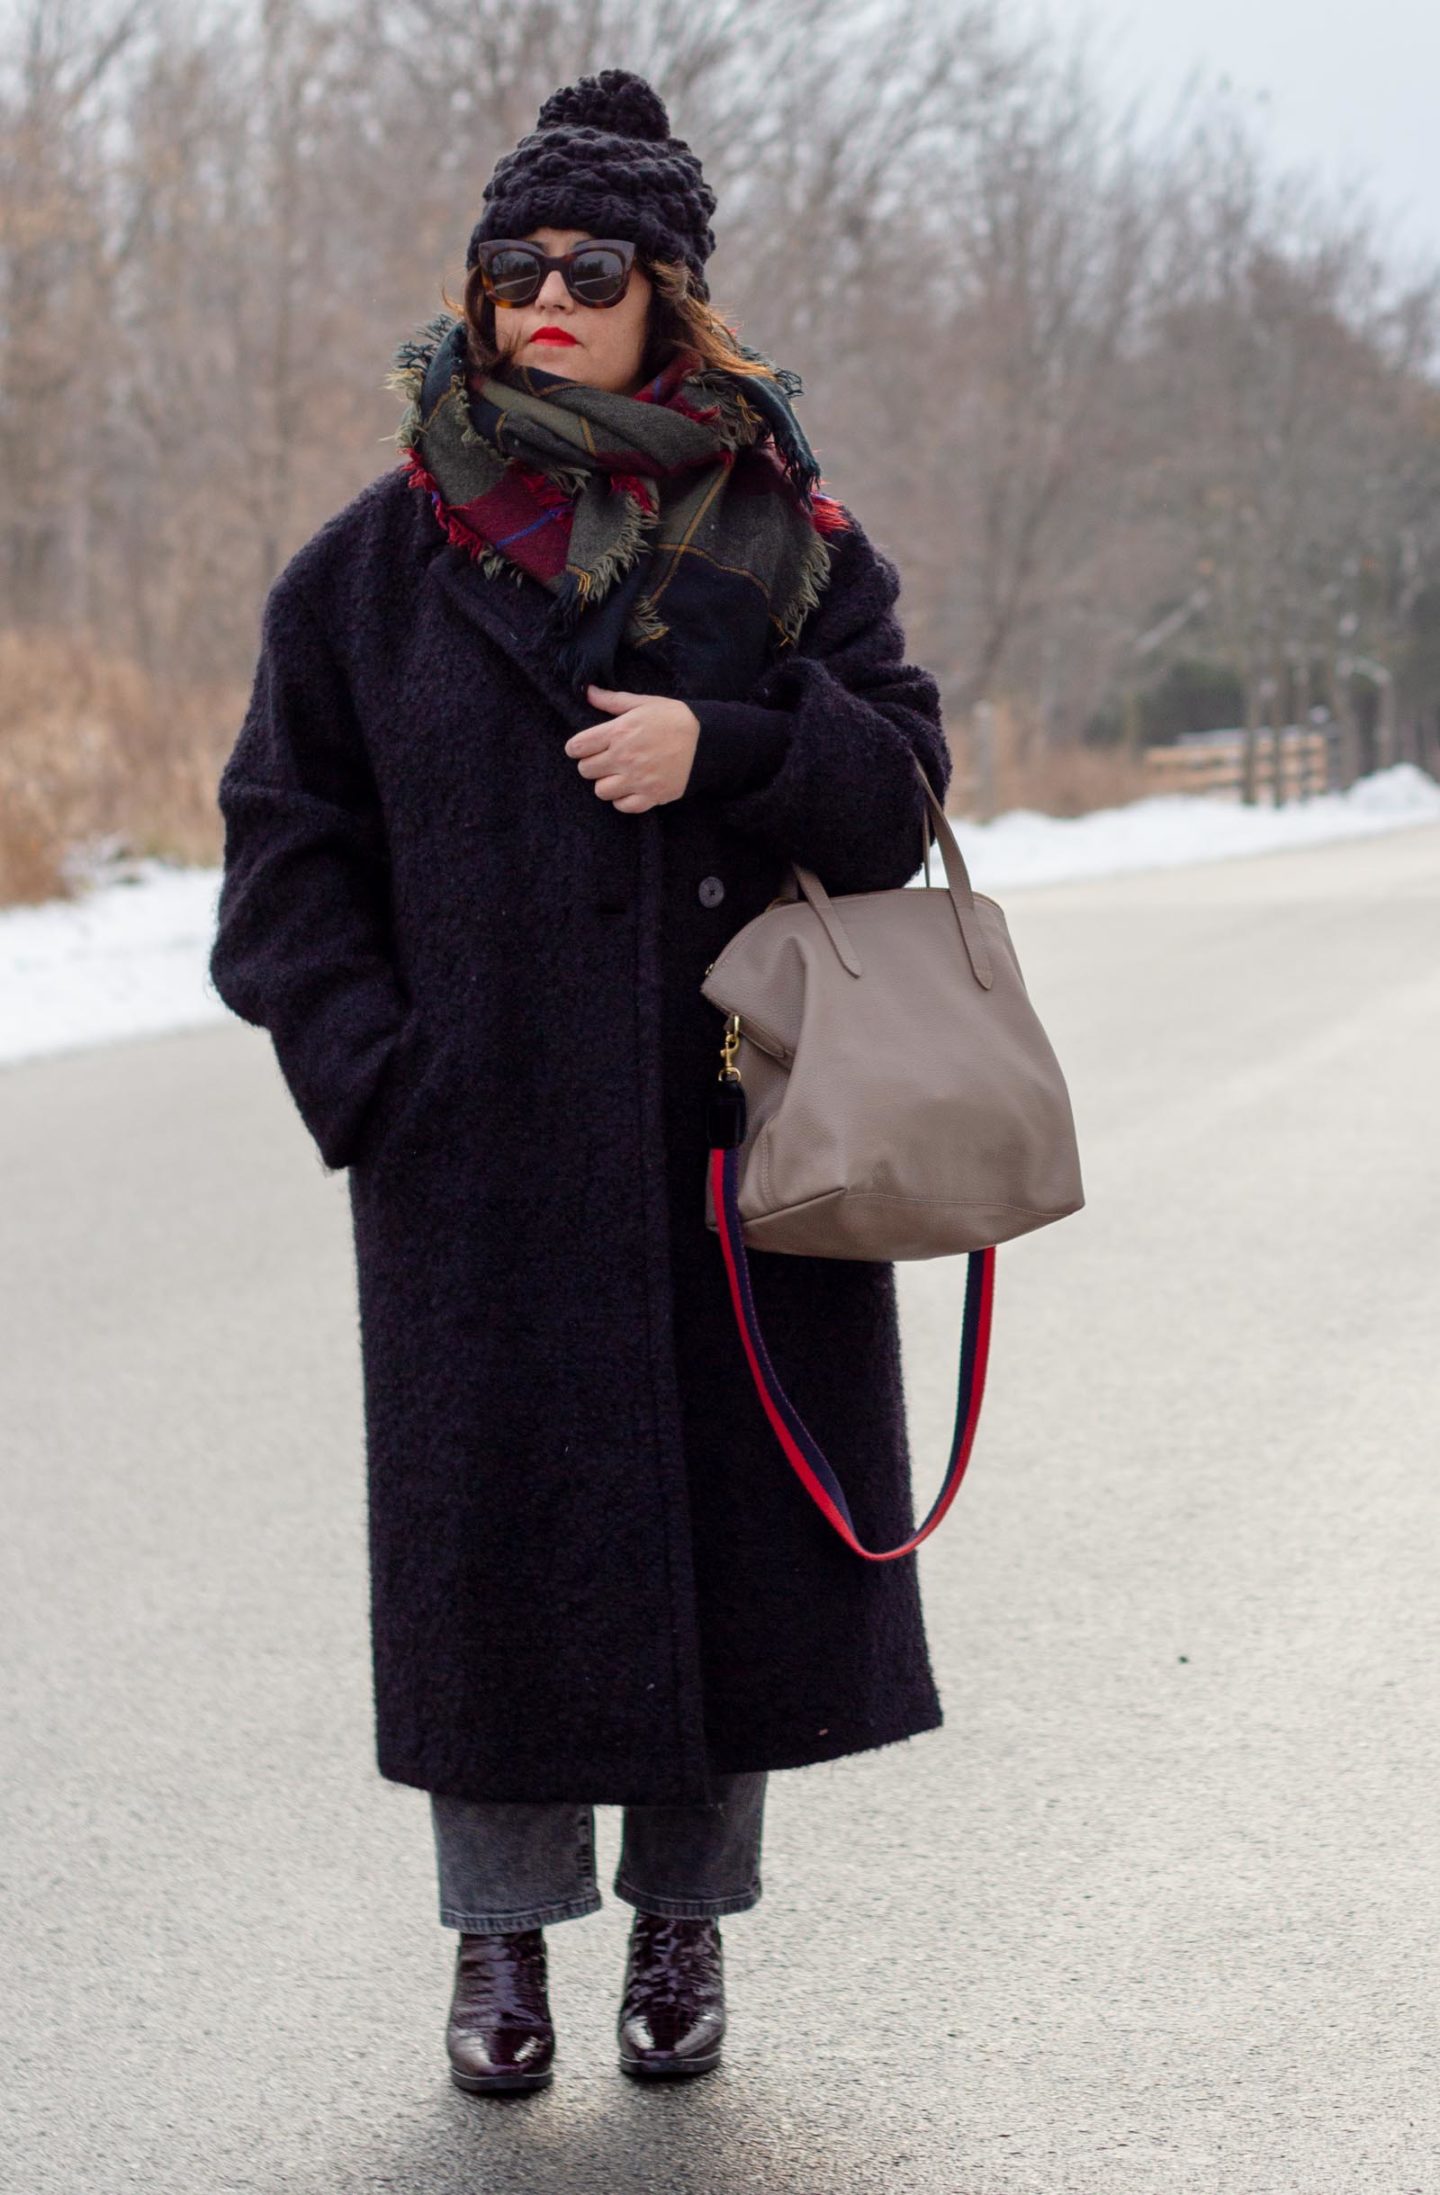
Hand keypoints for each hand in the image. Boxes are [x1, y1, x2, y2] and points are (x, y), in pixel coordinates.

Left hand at [563, 684, 700, 812]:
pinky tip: (630, 788)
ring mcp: (637, 779)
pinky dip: (622, 800)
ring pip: (601, 791)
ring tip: (617, 775)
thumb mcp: (643, 703)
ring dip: (605, 783)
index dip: (576, 747)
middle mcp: (624, 757)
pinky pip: (622, 806)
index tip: (582, 747)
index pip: (578, 746)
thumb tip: (588, 692)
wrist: (707, 741)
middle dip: (591, 764)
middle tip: (604, 760)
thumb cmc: (674, 718)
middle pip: (586, 771)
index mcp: (619, 731)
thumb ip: (612, 701)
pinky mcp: (651, 796)